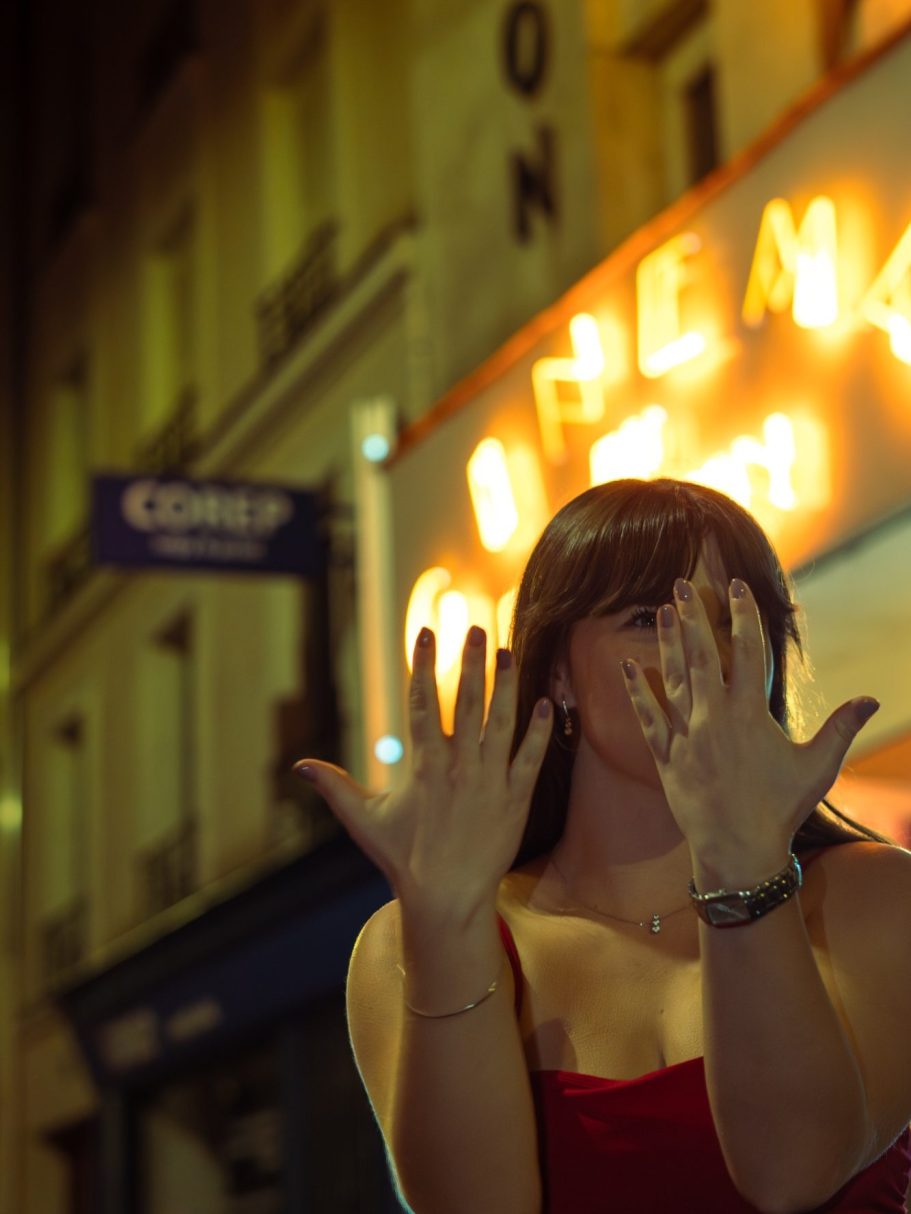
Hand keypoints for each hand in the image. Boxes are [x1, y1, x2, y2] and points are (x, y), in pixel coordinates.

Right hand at [293, 626, 553, 909]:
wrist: (447, 899)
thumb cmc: (403, 859)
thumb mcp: (365, 821)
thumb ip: (335, 787)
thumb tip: (299, 766)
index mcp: (424, 767)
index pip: (421, 704)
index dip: (422, 666)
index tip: (426, 633)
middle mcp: (459, 768)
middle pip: (466, 704)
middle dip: (472, 663)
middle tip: (479, 628)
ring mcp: (490, 782)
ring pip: (501, 724)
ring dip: (506, 686)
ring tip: (510, 652)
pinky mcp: (515, 800)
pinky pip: (531, 759)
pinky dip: (540, 732)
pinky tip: (547, 702)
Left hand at [620, 577, 879, 861]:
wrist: (738, 850)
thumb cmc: (780, 809)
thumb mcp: (816, 768)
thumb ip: (841, 729)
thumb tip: (872, 700)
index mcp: (750, 715)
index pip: (746, 652)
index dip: (742, 616)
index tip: (736, 587)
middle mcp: (714, 718)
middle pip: (701, 656)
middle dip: (692, 618)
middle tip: (680, 586)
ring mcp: (687, 736)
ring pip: (672, 679)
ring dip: (666, 643)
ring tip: (660, 611)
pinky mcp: (666, 756)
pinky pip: (647, 718)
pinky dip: (636, 692)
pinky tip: (627, 666)